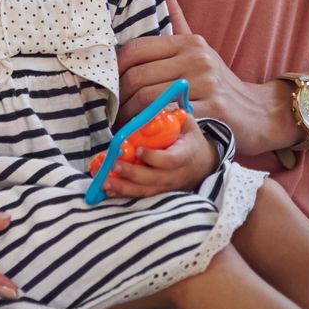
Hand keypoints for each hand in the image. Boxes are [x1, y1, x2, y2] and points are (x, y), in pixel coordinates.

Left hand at [101, 120, 216, 198]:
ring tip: (105, 181)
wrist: (202, 163)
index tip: (138, 150)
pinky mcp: (159, 193)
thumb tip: (147, 112)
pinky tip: (109, 189)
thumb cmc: (190, 139)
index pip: (171, 159)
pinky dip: (124, 194)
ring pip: (145, 191)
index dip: (154, 157)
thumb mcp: (185, 123)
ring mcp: (168, 187)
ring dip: (124, 187)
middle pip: (154, 178)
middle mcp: (177, 174)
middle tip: (115, 164)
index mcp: (186, 154)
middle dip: (132, 173)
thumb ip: (169, 115)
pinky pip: (141, 196)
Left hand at [117, 0, 291, 157]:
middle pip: (138, 76)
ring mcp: (206, 83)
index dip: (115, 70)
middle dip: (119, 99)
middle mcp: (198, 58)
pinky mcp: (213, 109)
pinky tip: (144, 134)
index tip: (110, 87)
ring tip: (123, 125)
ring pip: (148, 99)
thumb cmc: (221, 83)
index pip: (135, 49)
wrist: (259, 113)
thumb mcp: (201, 49)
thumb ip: (178, 19)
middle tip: (112, 113)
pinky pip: (169, 117)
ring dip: (129, 117)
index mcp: (190, 43)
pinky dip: (150, 128)